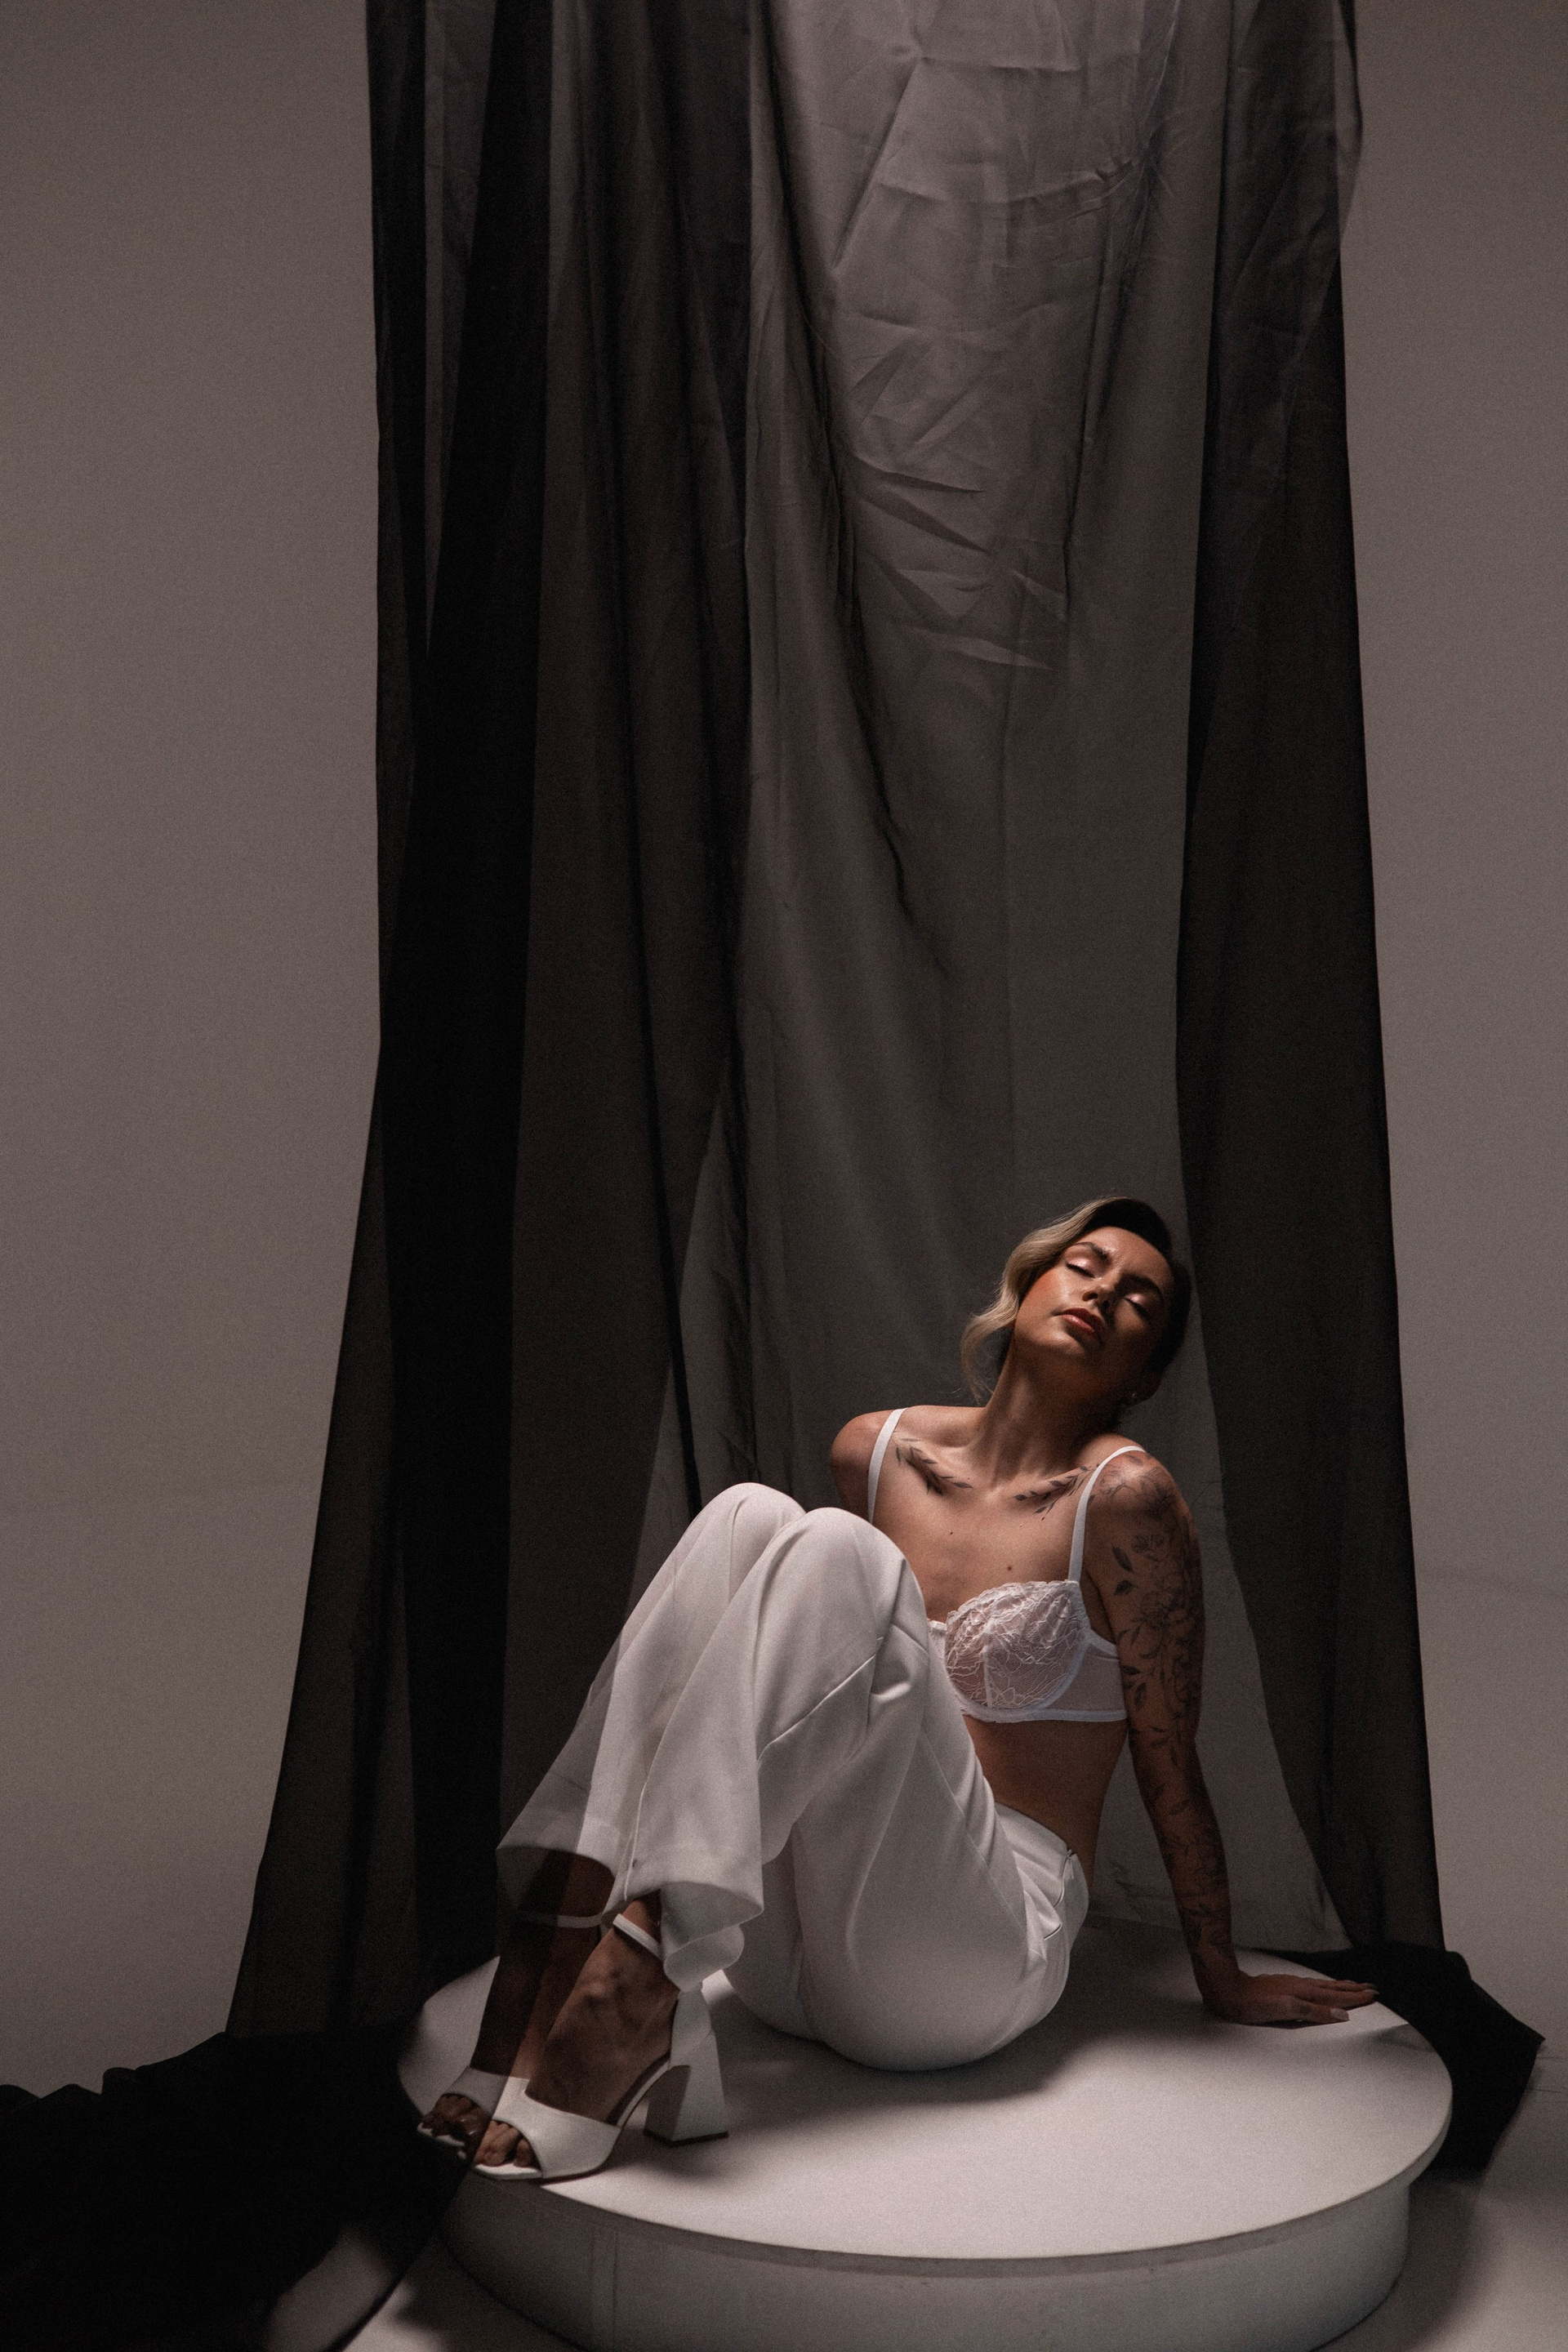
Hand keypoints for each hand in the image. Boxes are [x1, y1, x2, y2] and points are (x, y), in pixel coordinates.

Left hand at [1199, 1966, 1379, 2027]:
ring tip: (1353, 1986)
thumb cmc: (1252, 2004)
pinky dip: (1323, 1988)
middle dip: (1353, 1990)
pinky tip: (1320, 1989)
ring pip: (1322, 1986)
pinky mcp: (1283, 1987)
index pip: (1336, 1997)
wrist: (1227, 1990)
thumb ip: (1312, 2012)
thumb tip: (1340, 2014)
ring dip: (1340, 1987)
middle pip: (1333, 1988)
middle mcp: (1300, 1987)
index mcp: (1304, 1994)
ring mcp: (1291, 1986)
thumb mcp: (1283, 2010)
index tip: (1373, 1995)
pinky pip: (1311, 1987)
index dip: (1355, 1998)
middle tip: (1372, 1988)